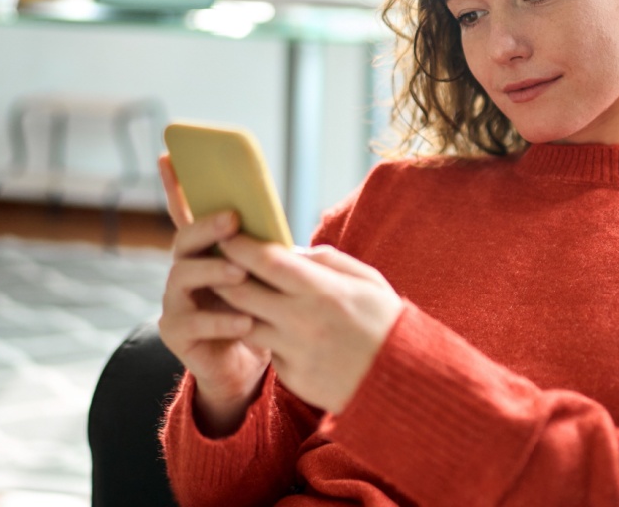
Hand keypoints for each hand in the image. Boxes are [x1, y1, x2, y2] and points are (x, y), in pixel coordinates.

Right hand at [155, 154, 270, 435]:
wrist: (244, 365)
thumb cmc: (257, 311)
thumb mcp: (262, 275)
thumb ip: (259, 247)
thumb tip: (269, 214)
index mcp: (204, 251)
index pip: (186, 211)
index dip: (175, 184)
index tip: (167, 154)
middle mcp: (183, 270)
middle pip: (185, 239)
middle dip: (206, 225)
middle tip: (232, 219)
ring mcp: (175, 301)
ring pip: (183, 277)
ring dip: (213, 271)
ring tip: (240, 274)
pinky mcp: (176, 332)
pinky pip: (194, 322)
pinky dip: (221, 320)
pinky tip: (245, 321)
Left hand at [212, 238, 403, 413]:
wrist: (403, 382)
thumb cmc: (385, 323)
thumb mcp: (367, 280)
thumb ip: (327, 260)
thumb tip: (291, 250)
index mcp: (323, 290)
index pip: (266, 261)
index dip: (239, 246)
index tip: (227, 236)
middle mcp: (302, 321)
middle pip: (241, 292)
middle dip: (221, 275)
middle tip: (215, 264)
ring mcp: (295, 351)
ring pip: (244, 324)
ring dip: (234, 309)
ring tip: (236, 296)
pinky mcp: (293, 377)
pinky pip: (269, 351)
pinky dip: (268, 339)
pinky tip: (277, 331)